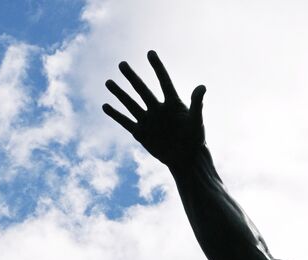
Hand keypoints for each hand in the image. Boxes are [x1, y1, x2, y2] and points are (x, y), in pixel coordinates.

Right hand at [103, 51, 206, 168]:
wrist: (186, 158)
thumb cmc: (195, 138)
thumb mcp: (197, 121)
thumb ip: (197, 103)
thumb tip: (202, 86)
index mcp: (172, 103)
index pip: (164, 81)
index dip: (157, 68)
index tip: (150, 53)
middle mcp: (157, 108)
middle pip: (142, 90)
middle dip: (131, 77)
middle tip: (122, 64)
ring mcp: (148, 120)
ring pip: (131, 104)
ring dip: (119, 93)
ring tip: (108, 82)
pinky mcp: (141, 133)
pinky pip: (125, 122)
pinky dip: (115, 115)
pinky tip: (105, 106)